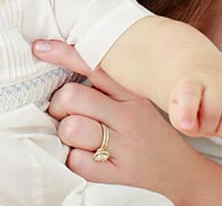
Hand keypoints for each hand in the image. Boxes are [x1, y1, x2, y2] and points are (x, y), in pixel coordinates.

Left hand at [33, 39, 218, 203]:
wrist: (183, 174)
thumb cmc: (148, 134)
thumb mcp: (135, 103)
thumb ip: (104, 88)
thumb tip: (60, 75)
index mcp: (130, 94)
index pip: (93, 66)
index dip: (63, 54)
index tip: (39, 47)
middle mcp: (127, 116)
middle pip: (71, 96)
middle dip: (59, 106)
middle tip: (66, 115)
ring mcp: (123, 146)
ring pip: (71, 128)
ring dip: (66, 136)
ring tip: (80, 139)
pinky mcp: (118, 174)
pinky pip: (77, 161)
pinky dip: (74, 161)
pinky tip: (88, 159)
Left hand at [168, 67, 221, 137]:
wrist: (205, 81)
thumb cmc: (189, 103)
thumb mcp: (176, 110)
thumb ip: (179, 119)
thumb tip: (189, 124)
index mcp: (190, 83)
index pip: (189, 94)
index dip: (187, 110)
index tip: (186, 125)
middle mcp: (213, 81)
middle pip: (214, 111)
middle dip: (207, 128)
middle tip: (203, 127)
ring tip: (218, 127)